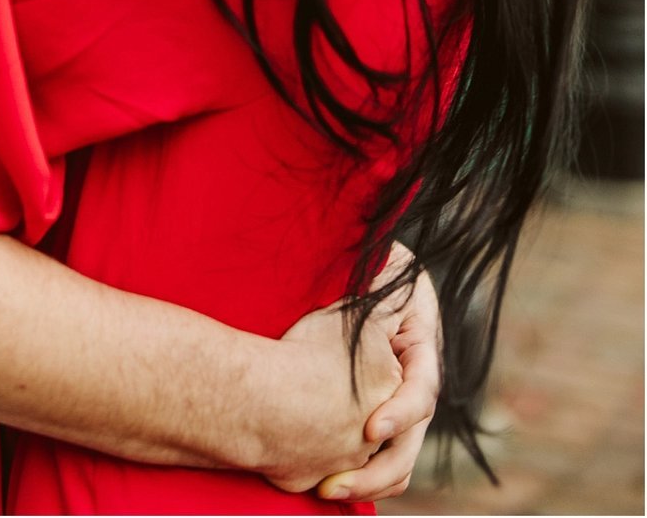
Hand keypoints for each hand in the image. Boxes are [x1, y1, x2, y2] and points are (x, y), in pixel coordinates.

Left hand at [252, 261, 417, 493]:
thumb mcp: (381, 272)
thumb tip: (388, 258)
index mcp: (419, 348)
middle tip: (335, 482)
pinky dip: (361, 476)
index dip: (398, 413)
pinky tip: (330, 489)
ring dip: (369, 480)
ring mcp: (400, 404)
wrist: (366, 276)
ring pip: (398, 457)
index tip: (370, 430)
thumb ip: (383, 277)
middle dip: (377, 468)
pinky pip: (379, 458)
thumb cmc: (368, 270)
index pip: (420, 391)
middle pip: (409, 440)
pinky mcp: (378, 417)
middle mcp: (415, 382)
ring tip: (329, 490)